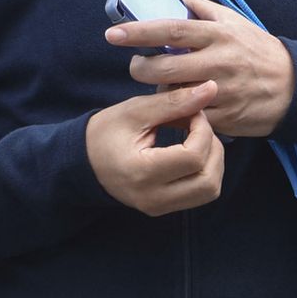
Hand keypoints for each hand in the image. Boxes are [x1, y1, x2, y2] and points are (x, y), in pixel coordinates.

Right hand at [87, 82, 225, 215]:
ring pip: (210, 190)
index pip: (193, 157)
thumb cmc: (105, 133)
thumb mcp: (135, 111)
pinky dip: (206, 171)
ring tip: (197, 138)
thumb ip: (174, 102)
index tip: (192, 111)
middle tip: (199, 125)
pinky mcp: (164, 208)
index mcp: (141, 173)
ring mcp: (159, 208)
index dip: (203, 129)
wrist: (82, 162)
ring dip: (214, 161)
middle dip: (213, 146)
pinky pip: (201, 194)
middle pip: (209, 180)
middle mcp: (152, 198)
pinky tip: (192, 151)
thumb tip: (211, 89)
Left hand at [108, 0, 294, 137]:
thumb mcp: (236, 22)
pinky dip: (176, 111)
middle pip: (163, 66)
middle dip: (140, 67)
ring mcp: (220, 91)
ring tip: (165, 83)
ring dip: (159, 89)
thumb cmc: (259, 50)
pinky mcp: (223, 116)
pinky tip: (178, 104)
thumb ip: (204, 9)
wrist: (293, 86)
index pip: (171, 30)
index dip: (139, 32)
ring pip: (172, 93)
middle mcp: (218, 61)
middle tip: (138, 65)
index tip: (113, 34)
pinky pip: (187, 116)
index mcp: (218, 35)